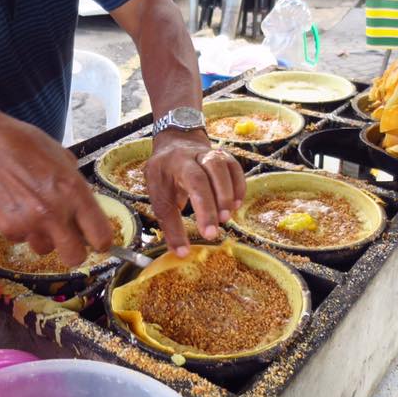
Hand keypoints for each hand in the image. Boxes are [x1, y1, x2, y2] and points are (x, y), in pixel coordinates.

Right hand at [0, 114, 112, 265]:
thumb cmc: (27, 146)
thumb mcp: (64, 159)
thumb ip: (77, 188)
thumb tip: (86, 212)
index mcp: (75, 192)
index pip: (101, 236)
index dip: (101, 241)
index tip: (96, 239)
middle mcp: (55, 213)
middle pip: (75, 257)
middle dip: (74, 250)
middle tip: (68, 236)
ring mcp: (30, 224)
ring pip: (45, 249)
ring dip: (44, 237)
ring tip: (34, 212)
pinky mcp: (8, 230)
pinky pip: (22, 240)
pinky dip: (21, 229)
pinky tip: (16, 207)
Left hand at [144, 130, 245, 256]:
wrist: (176, 142)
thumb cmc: (166, 175)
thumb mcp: (159, 196)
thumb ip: (169, 224)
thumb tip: (181, 254)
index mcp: (171, 165)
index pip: (187, 185)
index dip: (195, 212)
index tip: (200, 239)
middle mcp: (191, 155)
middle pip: (204, 175)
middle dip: (210, 205)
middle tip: (213, 232)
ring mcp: (209, 153)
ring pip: (222, 167)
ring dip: (226, 194)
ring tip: (226, 218)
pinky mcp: (224, 156)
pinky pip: (236, 169)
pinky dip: (238, 187)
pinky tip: (236, 206)